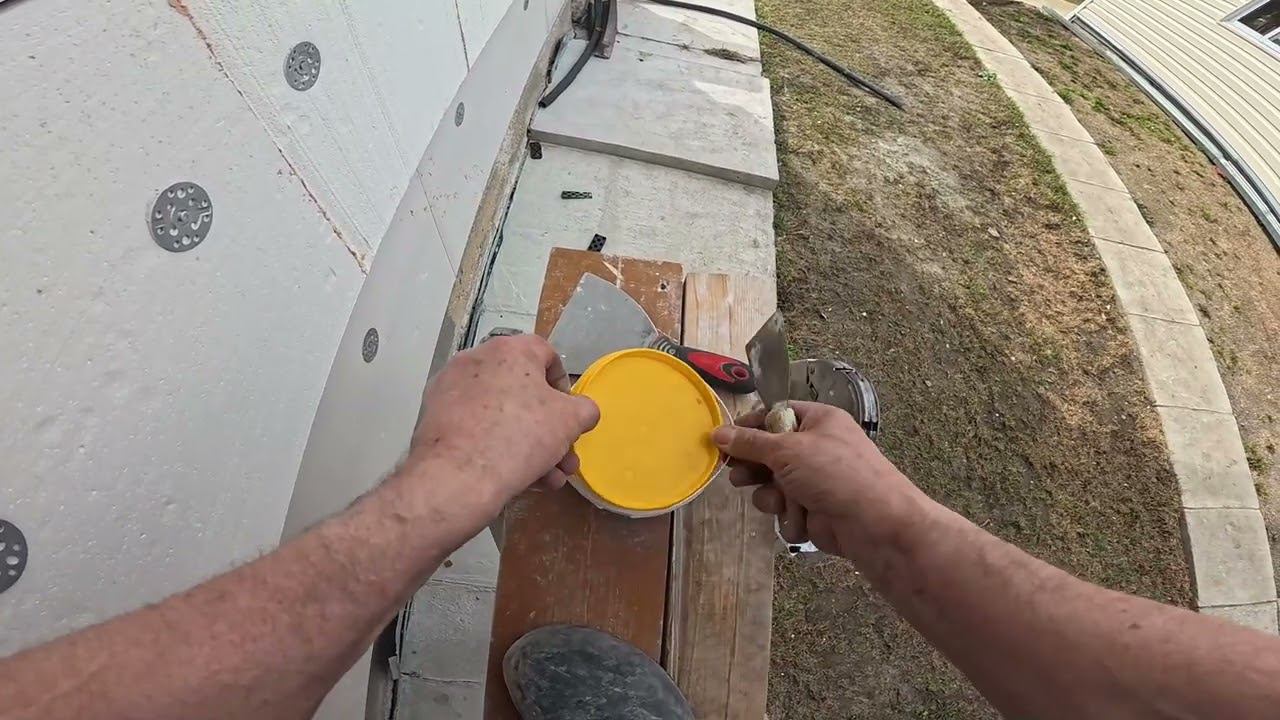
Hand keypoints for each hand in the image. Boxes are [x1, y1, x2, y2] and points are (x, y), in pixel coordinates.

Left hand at [406, 334, 599, 520]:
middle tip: (562, 460)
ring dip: (529, 445)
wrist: (457, 475)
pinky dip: (497, 446)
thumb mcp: (571, 421)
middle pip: (523, 392)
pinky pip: (476, 427)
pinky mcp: (434, 416)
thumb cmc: (521, 436)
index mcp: (510, 349)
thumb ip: (584, 409)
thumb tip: (581, 411)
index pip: (547, 355)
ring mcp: (451, 388)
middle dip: (549, 430)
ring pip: (501, 415)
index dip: (563, 387)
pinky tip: (516, 478)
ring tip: (546, 479)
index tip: (570, 416)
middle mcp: (476, 359)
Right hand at [711, 401, 917, 556]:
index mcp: (818, 421)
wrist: (874, 523)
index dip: (749, 426)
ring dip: (771, 495)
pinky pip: (785, 509)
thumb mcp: (788, 450)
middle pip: (769, 453)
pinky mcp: (814, 511)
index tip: (723, 439)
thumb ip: (750, 443)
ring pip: (773, 485)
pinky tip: (798, 518)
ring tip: (776, 500)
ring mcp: (815, 481)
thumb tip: (717, 432)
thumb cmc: (834, 473)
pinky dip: (788, 516)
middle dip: (754, 467)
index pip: (775, 415)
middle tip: (737, 475)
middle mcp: (816, 448)